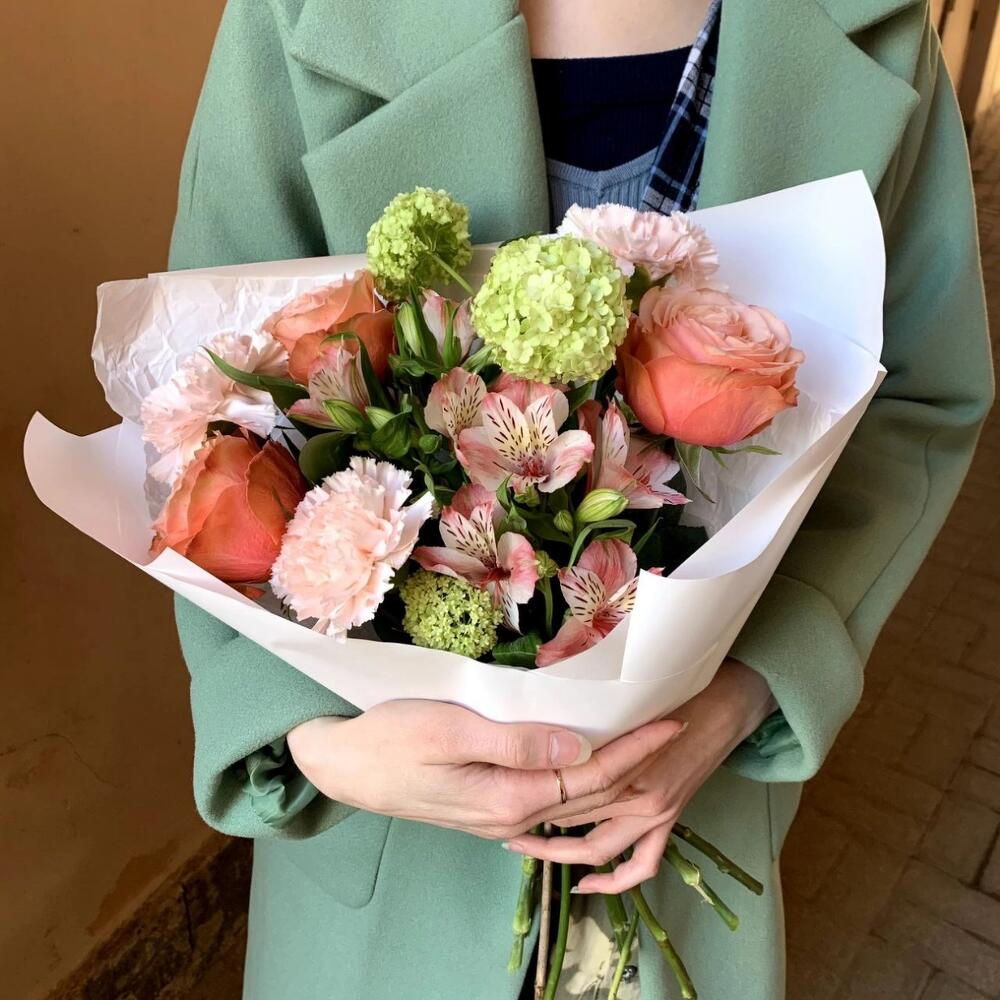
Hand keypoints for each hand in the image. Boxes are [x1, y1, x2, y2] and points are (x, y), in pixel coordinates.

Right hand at [287, 700, 684, 840]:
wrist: (344, 765)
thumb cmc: (390, 739)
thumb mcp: (451, 731)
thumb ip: (518, 742)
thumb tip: (581, 746)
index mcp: (509, 798)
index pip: (592, 776)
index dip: (636, 749)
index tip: (673, 721)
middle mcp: (512, 815)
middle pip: (591, 793)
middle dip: (636, 762)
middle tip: (673, 725)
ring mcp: (499, 815)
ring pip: (573, 798)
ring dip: (613, 771)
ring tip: (644, 741)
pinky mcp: (488, 804)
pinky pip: (550, 797)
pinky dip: (581, 779)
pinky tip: (590, 762)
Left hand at [503, 659, 775, 891]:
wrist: (723, 703)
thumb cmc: (670, 690)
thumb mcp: (621, 694)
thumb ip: (583, 709)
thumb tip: (537, 706)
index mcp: (618, 755)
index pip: (559, 785)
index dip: (525, 788)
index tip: (496, 783)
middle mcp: (633, 791)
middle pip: (569, 814)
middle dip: (532, 817)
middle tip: (497, 815)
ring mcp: (653, 811)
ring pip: (594, 844)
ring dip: (558, 850)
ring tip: (523, 844)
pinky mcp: (668, 820)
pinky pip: (642, 864)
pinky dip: (614, 881)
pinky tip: (585, 885)